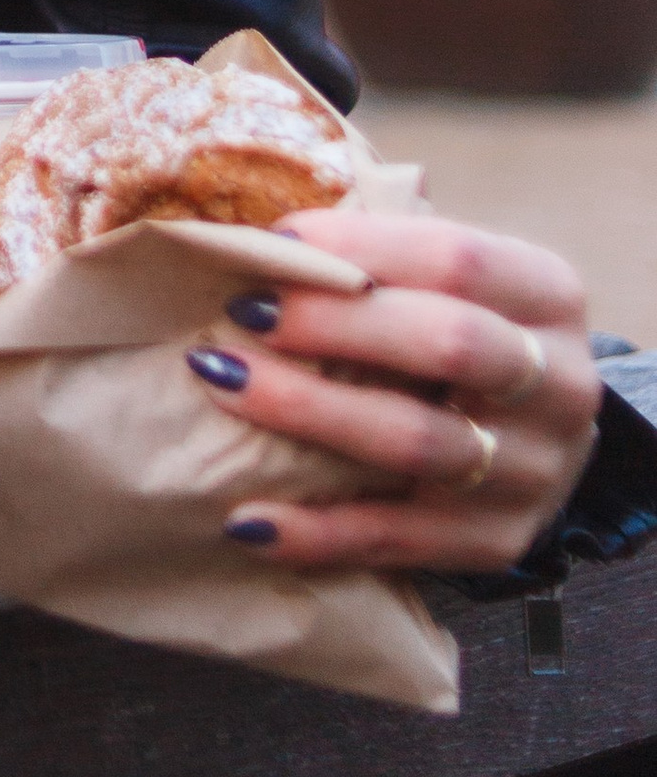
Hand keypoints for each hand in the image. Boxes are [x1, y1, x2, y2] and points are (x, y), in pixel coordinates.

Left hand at [186, 202, 599, 574]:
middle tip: (243, 310)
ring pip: (416, 442)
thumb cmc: (462, 333)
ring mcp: (531, 470)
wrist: (535, 438)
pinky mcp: (494, 540)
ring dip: (309, 411)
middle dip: (335, 324)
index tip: (271, 242)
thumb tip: (258, 236)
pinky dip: (317, 532)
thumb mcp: (450, 283)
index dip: (361, 247)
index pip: (459, 258)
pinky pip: (396, 540)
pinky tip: (247, 520)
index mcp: (547, 295)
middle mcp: (557, 385)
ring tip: (220, 381)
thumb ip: (379, 256)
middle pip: (449, 344)